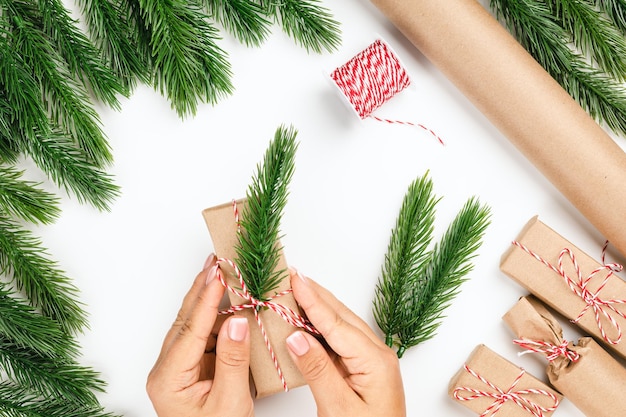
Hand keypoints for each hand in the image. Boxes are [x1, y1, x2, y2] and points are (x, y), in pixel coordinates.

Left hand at [147, 254, 253, 416]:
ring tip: (226, 272)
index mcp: (169, 379)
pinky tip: (231, 300)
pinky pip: (206, 333)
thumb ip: (233, 360)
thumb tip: (237, 321)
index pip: (190, 330)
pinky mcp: (195, 365)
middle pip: (187, 319)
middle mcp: (169, 368)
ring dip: (212, 298)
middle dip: (204, 288)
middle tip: (218, 259)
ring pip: (196, 323)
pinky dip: (220, 315)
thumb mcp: (230, 402)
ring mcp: (180, 366)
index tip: (219, 274)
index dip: (207, 299)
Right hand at [286, 269, 405, 416]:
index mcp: (374, 360)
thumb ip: (317, 369)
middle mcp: (376, 354)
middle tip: (290, 275)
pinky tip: (306, 320)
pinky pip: (338, 340)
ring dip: (316, 306)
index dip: (312, 299)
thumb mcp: (339, 408)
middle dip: (314, 294)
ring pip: (339, 325)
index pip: (335, 323)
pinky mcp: (362, 368)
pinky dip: (320, 326)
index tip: (293, 278)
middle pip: (340, 316)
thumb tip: (295, 335)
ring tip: (294, 289)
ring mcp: (370, 360)